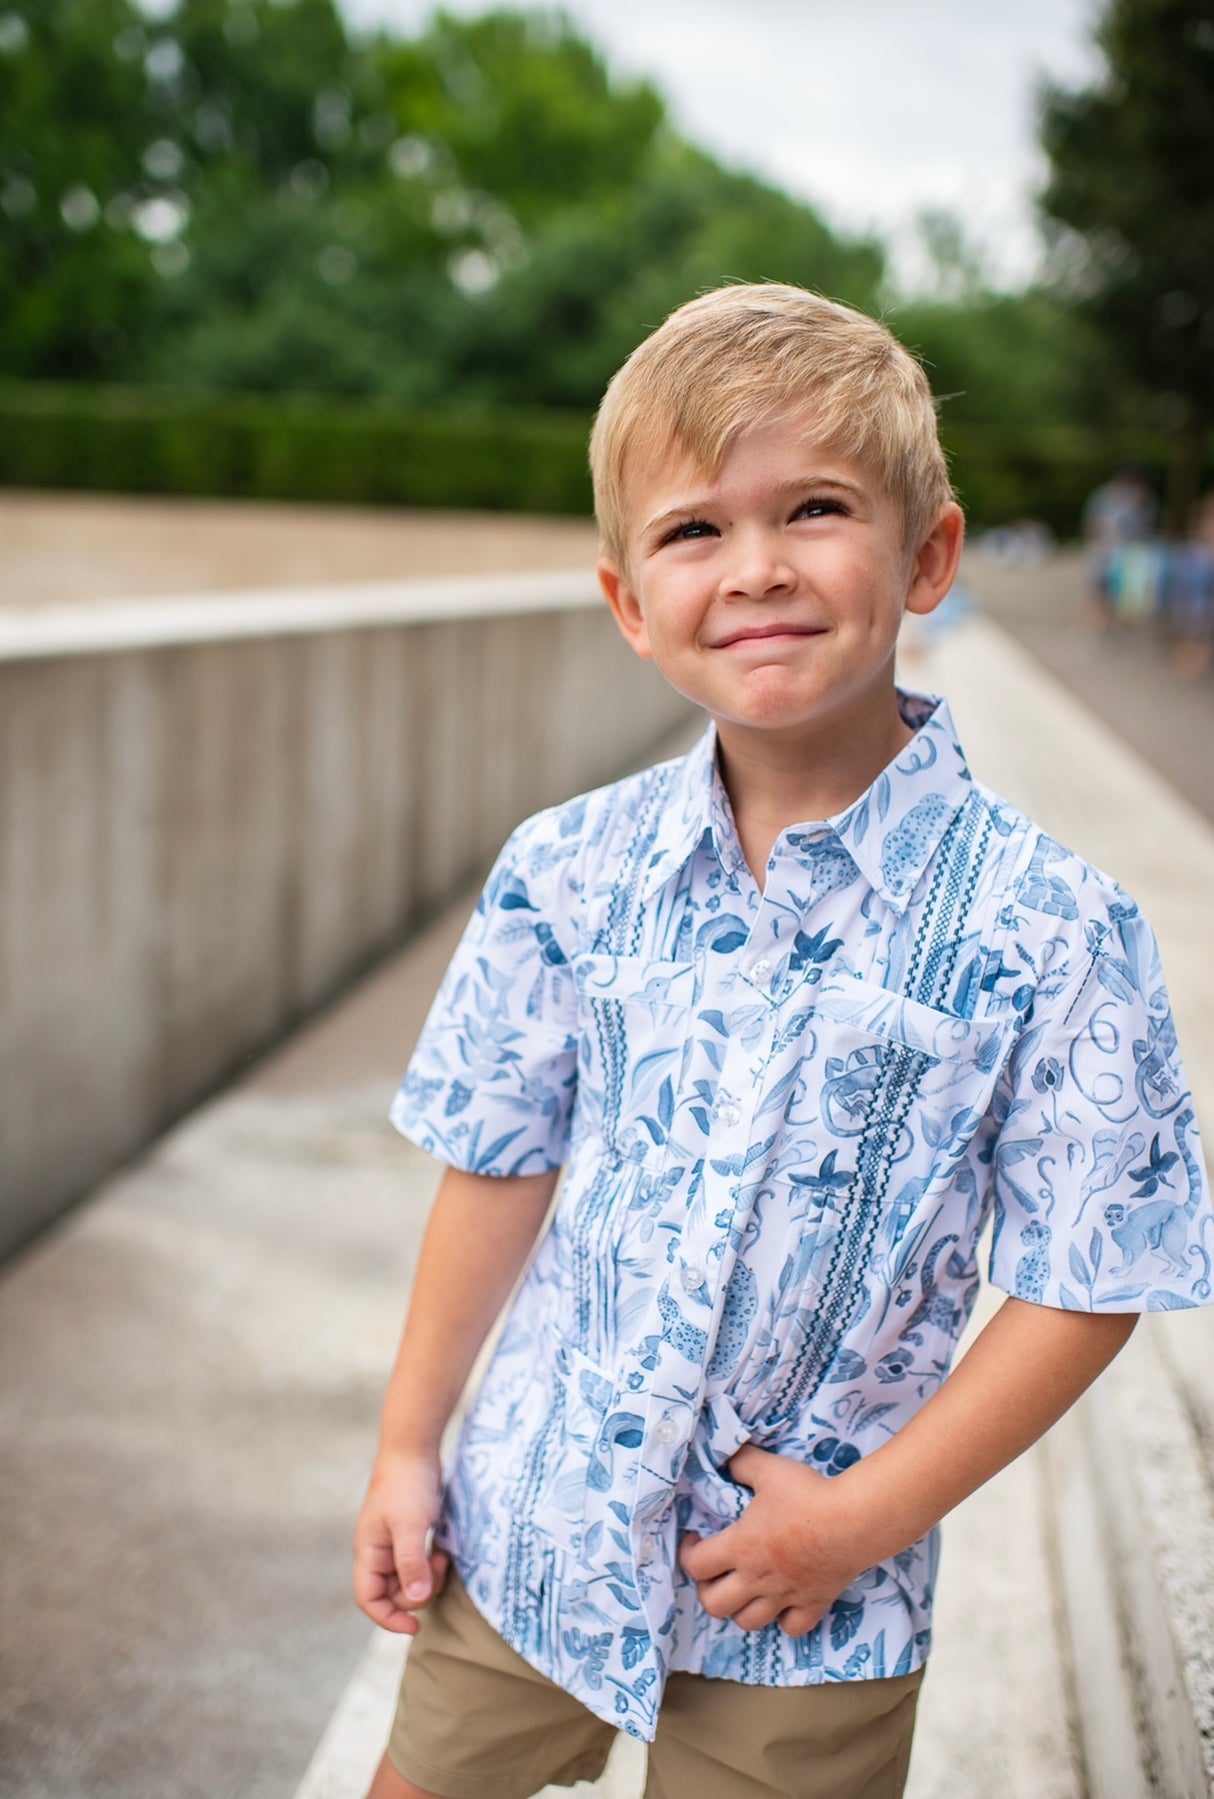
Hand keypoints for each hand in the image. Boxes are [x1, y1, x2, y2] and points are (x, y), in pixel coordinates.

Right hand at [353, 1450, 449, 1634]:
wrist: (414, 1448)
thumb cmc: (407, 1485)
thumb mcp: (410, 1525)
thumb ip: (411, 1563)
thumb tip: (415, 1601)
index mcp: (369, 1552)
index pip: (368, 1599)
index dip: (388, 1618)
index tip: (415, 1626)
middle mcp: (378, 1551)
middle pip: (392, 1593)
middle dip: (417, 1592)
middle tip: (439, 1569)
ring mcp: (394, 1543)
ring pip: (408, 1580)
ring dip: (427, 1578)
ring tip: (443, 1557)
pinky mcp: (410, 1534)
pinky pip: (419, 1564)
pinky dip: (431, 1566)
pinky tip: (443, 1552)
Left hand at [678, 1442, 867, 1635]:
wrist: (852, 1521)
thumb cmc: (808, 1495)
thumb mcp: (769, 1469)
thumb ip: (742, 1463)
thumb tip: (726, 1460)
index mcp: (741, 1546)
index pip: (696, 1565)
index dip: (687, 1553)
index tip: (695, 1539)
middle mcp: (757, 1578)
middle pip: (715, 1605)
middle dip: (707, 1591)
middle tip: (716, 1572)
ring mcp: (785, 1596)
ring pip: (748, 1622)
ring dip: (741, 1609)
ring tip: (745, 1590)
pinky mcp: (813, 1604)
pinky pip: (792, 1628)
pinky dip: (784, 1620)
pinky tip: (784, 1603)